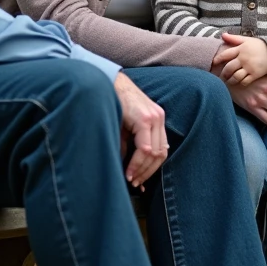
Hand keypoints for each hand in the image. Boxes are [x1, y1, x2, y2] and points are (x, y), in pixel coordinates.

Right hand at [113, 72, 167, 187]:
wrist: (106, 81)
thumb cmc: (113, 102)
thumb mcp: (124, 126)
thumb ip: (129, 145)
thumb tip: (129, 169)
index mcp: (156, 119)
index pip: (160, 150)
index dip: (151, 169)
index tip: (140, 181)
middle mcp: (158, 118)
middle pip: (160, 154)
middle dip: (147, 172)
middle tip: (136, 184)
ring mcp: (153, 117)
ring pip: (154, 153)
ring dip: (142, 170)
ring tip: (131, 179)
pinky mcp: (144, 118)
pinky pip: (145, 147)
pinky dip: (137, 162)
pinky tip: (129, 170)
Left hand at [213, 33, 266, 85]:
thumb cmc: (259, 46)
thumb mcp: (247, 40)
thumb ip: (234, 38)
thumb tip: (222, 35)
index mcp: (240, 49)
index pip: (225, 55)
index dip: (218, 59)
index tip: (213, 63)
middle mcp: (244, 59)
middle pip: (229, 68)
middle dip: (223, 73)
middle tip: (220, 77)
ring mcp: (250, 67)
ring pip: (236, 76)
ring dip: (230, 80)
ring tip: (227, 82)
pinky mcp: (255, 74)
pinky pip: (245, 81)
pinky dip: (240, 83)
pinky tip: (238, 83)